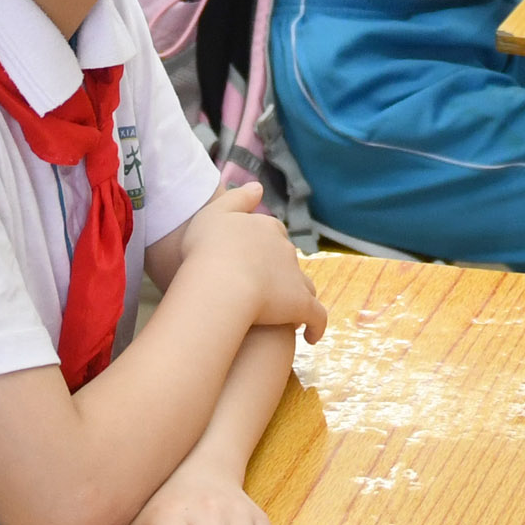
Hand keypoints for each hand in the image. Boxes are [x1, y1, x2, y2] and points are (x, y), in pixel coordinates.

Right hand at [178, 187, 329, 332]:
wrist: (220, 283)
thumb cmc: (208, 249)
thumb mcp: (214, 214)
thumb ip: (237, 198)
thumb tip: (258, 186)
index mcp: (265, 228)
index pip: (272, 233)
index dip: (264, 245)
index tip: (253, 257)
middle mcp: (285, 249)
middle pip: (288, 259)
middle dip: (281, 270)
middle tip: (262, 287)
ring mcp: (295, 278)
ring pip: (303, 286)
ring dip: (297, 296)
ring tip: (285, 312)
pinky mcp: (301, 305)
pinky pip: (316, 318)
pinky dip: (316, 326)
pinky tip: (310, 337)